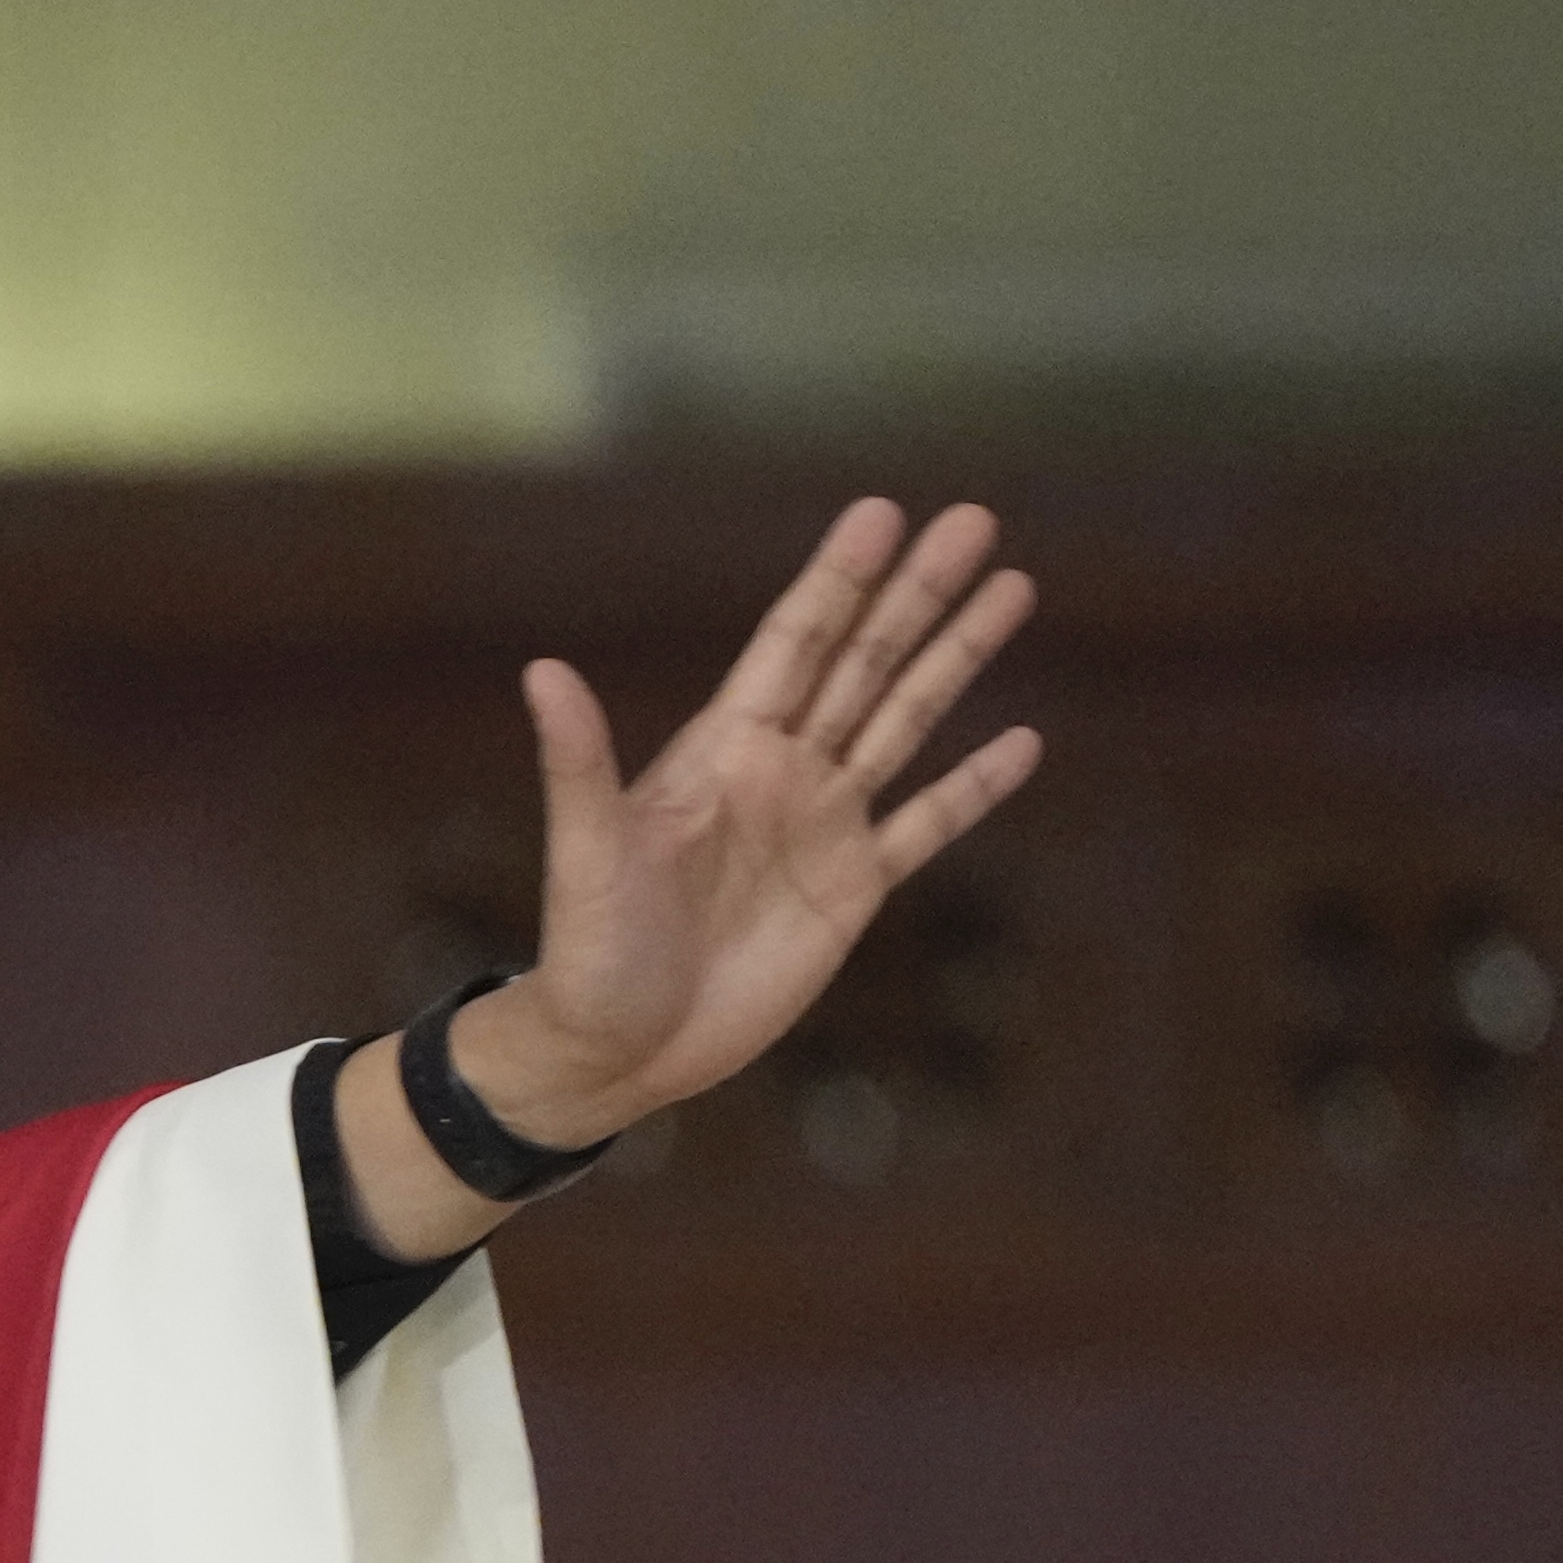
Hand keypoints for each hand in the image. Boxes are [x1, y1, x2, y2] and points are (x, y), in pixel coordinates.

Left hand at [467, 495, 1041, 1149]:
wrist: (617, 1051)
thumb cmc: (587, 953)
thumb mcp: (585, 853)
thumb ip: (578, 763)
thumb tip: (542, 671)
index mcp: (721, 750)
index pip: (792, 642)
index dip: (838, 578)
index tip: (883, 511)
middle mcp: (780, 772)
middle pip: (863, 662)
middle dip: (918, 593)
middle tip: (976, 520)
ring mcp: (822, 826)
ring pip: (905, 722)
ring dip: (955, 659)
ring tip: (1013, 588)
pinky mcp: (853, 889)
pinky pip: (927, 825)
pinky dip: (973, 786)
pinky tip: (1020, 740)